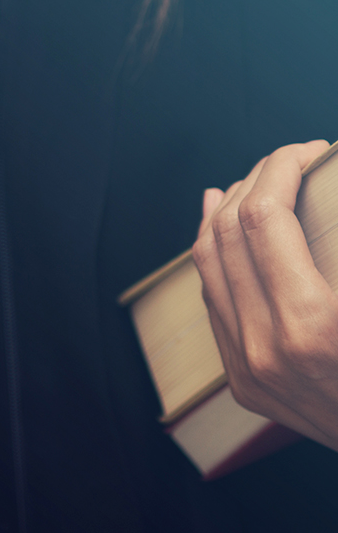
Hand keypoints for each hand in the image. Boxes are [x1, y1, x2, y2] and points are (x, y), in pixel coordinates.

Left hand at [192, 140, 337, 450]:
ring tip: (245, 184)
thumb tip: (324, 166)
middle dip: (253, 182)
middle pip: (227, 233)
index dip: (281, 167)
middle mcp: (267, 347)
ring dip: (222, 215)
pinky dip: (216, 258)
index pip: (265, 217)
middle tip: (284, 162)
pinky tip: (222, 229)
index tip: (307, 149)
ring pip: (207, 266)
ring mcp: (247, 369)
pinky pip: (215, 302)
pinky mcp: (244, 383)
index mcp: (313, 322)